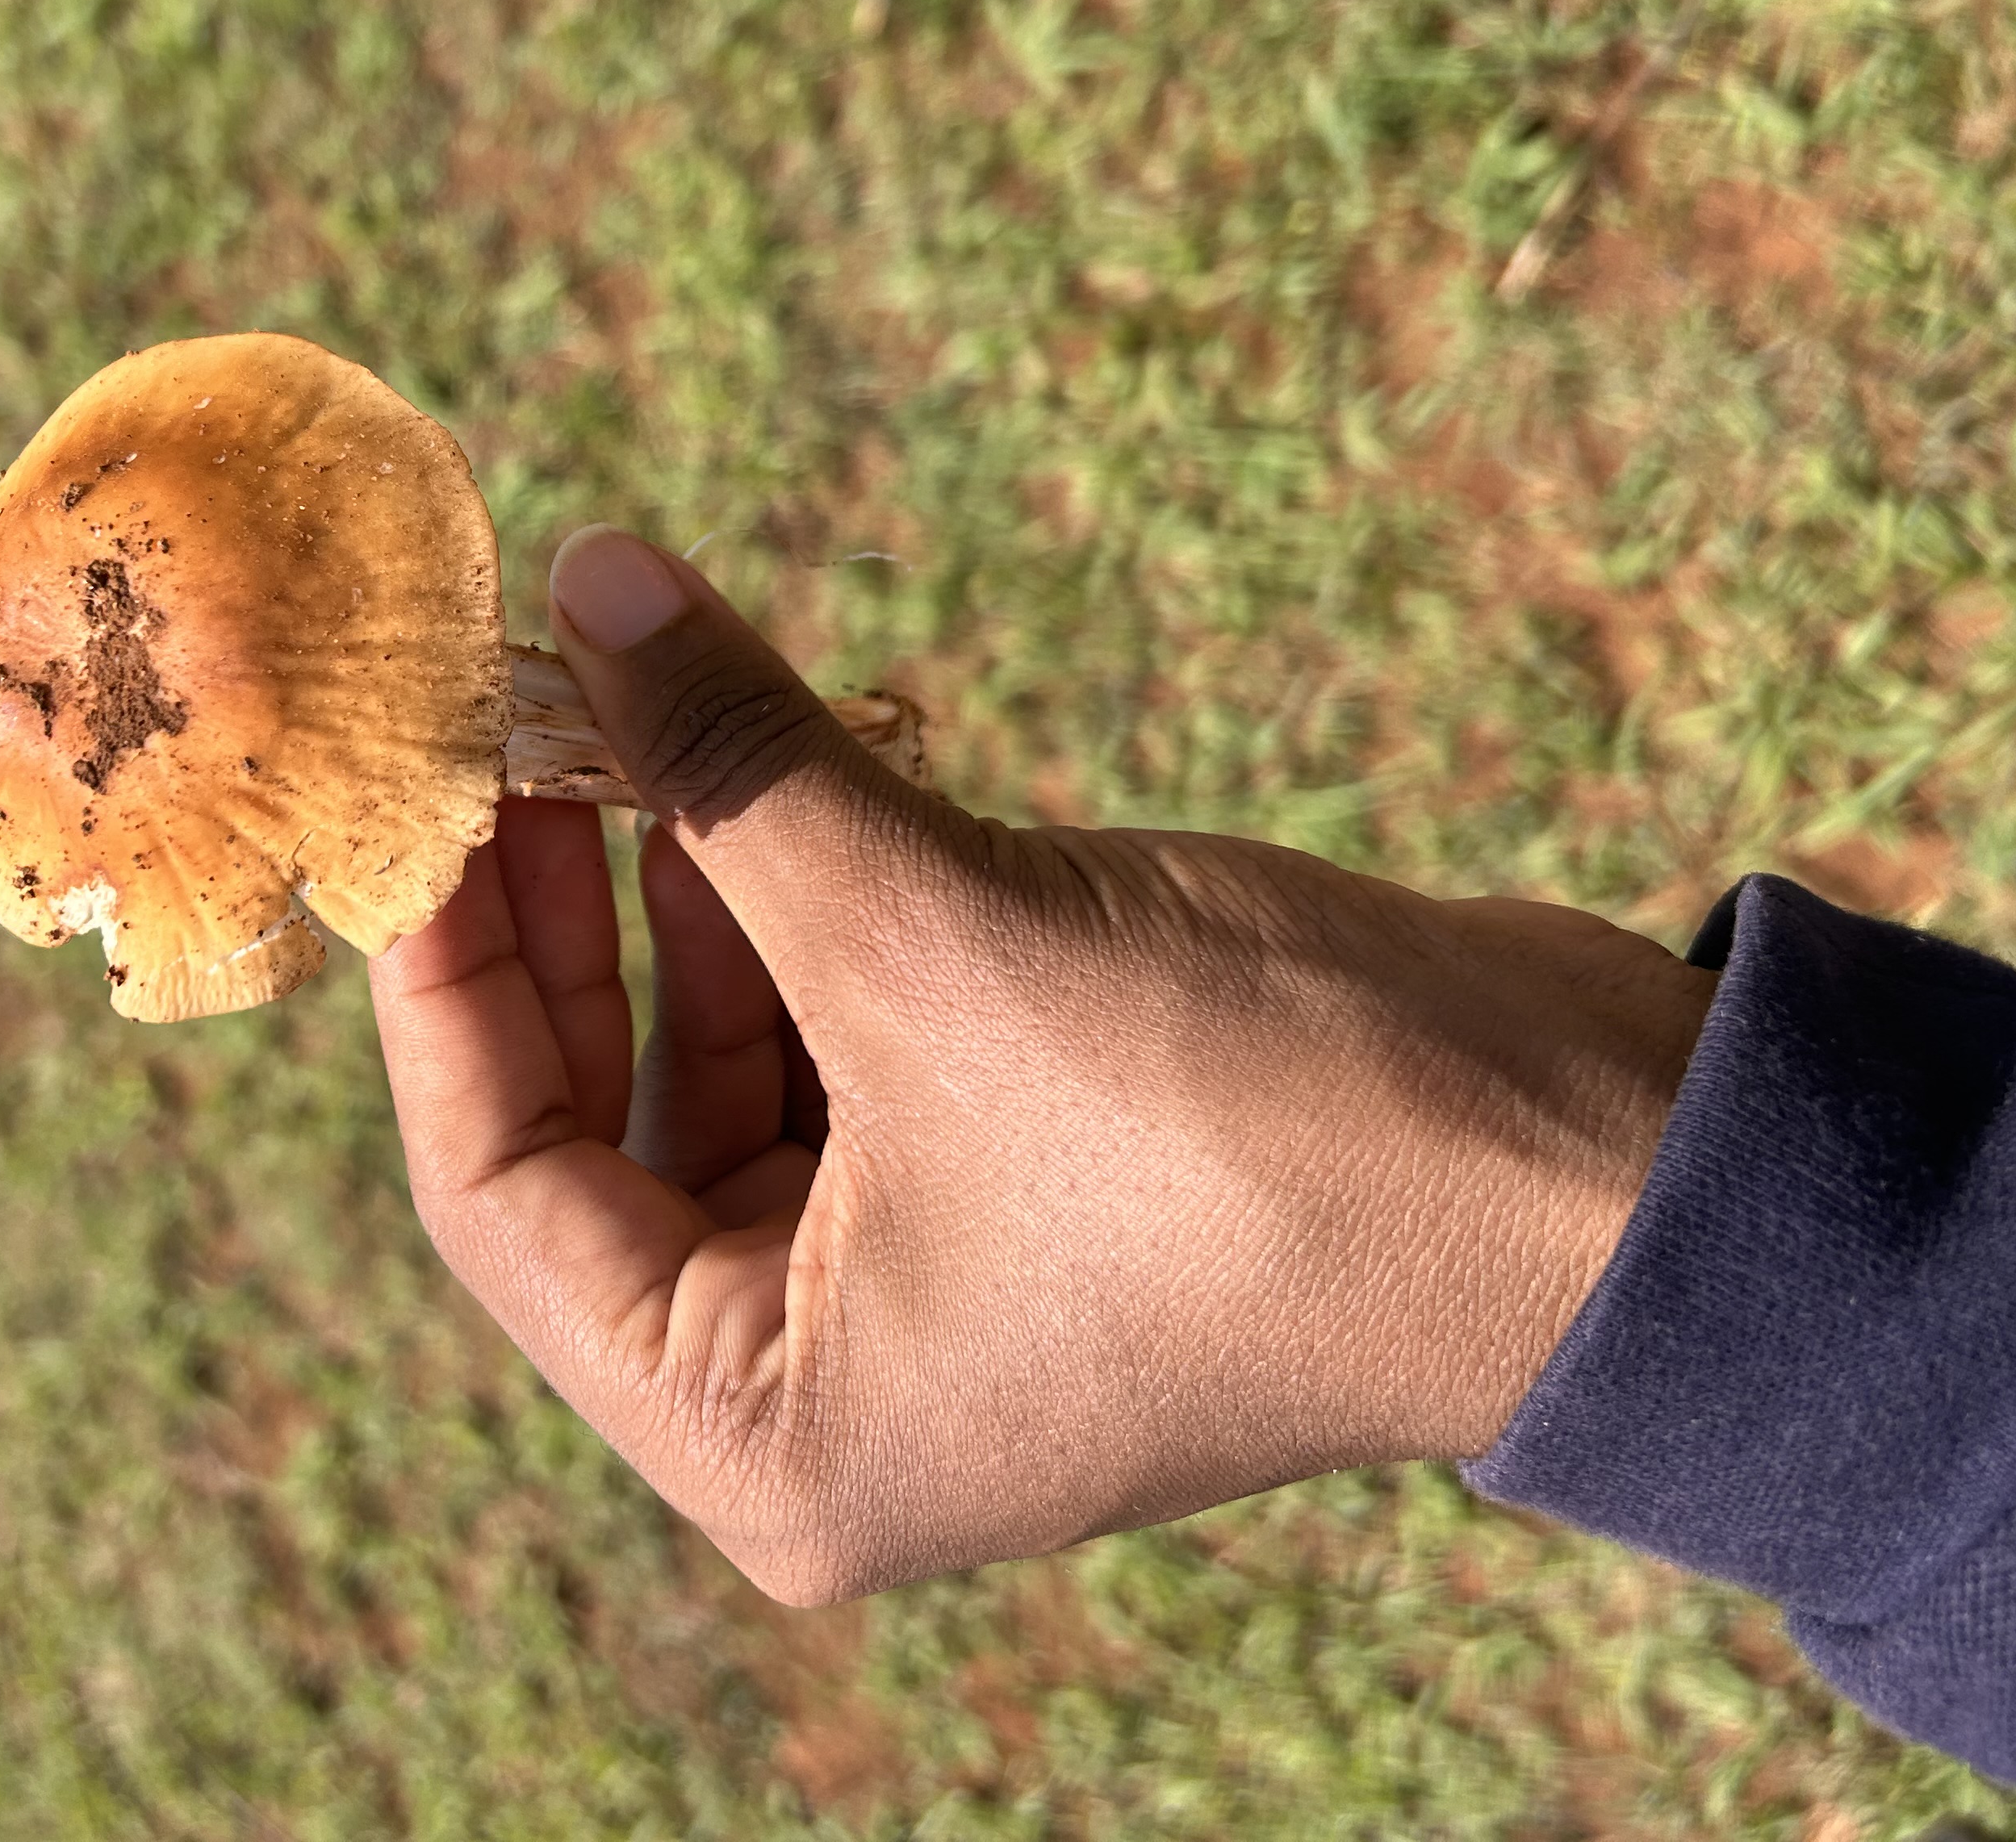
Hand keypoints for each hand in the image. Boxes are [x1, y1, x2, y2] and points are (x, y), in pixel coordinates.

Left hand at [368, 527, 1713, 1604]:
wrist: (1609, 1175)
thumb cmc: (1273, 1130)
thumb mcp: (945, 935)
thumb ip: (734, 766)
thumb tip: (583, 582)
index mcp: (766, 1433)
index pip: (498, 1195)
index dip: (441, 977)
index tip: (405, 788)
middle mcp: (828, 1394)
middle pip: (600, 1124)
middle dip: (563, 910)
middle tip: (515, 715)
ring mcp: (931, 1297)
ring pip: (729, 1066)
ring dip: (696, 880)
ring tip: (648, 698)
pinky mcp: (1023, 1192)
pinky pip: (853, 1039)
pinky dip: (818, 903)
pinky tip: (791, 755)